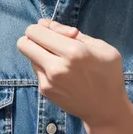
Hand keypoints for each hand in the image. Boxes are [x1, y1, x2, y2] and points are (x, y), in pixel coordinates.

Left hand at [17, 19, 131, 132]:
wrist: (105, 109)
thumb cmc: (109, 75)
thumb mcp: (101, 47)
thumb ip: (73, 33)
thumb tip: (46, 24)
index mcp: (74, 52)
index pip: (36, 32)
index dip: (41, 27)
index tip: (51, 30)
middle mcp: (56, 67)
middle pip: (23, 43)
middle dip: (32, 38)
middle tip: (47, 41)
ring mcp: (48, 81)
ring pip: (28, 57)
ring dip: (39, 53)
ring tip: (59, 59)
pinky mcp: (45, 91)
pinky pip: (36, 70)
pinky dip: (44, 67)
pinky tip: (61, 73)